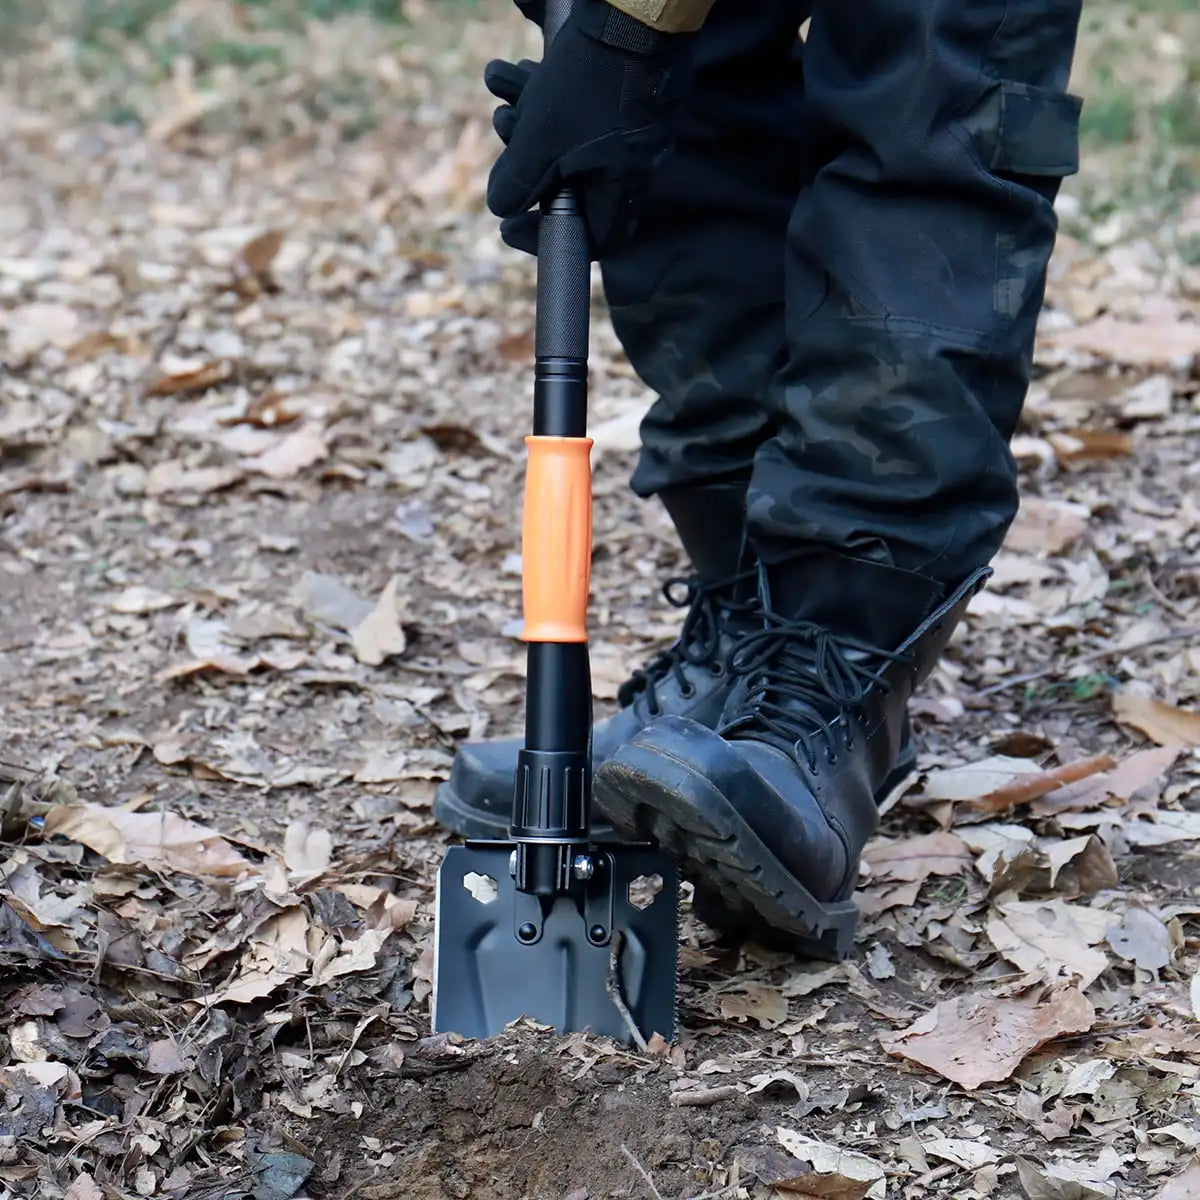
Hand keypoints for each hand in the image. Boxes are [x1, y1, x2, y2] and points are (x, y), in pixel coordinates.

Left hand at [484, 0, 694, 257]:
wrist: (635, 10)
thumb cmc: (590, 82)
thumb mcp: (540, 141)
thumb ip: (518, 182)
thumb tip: (501, 206)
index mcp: (621, 184)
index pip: (595, 239)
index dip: (547, 238)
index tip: (511, 224)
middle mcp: (634, 160)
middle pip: (571, 181)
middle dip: (526, 156)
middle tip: (503, 126)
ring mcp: (634, 124)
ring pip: (570, 135)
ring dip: (528, 114)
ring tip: (500, 85)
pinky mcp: (630, 89)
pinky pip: (583, 104)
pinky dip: (548, 91)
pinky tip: (519, 69)